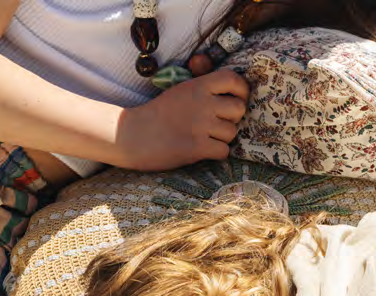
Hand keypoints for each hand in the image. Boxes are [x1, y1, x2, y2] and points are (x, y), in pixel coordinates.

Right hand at [116, 69, 248, 170]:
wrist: (133, 135)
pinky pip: (223, 151)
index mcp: (198, 86)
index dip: (242, 90)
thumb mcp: (179, 89)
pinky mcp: (197, 148)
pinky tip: (204, 150)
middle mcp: (202, 103)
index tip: (237, 99)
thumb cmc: (158, 113)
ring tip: (206, 137)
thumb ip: (198, 79)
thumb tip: (205, 62)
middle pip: (239, 110)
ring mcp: (200, 126)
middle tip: (218, 123)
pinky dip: (217, 153)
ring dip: (222, 138)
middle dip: (233, 119)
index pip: (233, 79)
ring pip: (232, 133)